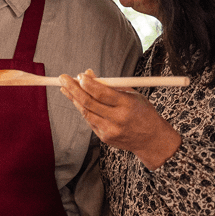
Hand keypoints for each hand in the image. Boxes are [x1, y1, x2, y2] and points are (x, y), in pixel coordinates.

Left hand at [59, 69, 181, 169]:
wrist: (151, 140)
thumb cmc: (142, 112)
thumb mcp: (131, 95)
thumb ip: (110, 86)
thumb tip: (88, 75)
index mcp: (127, 105)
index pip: (101, 93)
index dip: (87, 83)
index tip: (78, 75)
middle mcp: (117, 119)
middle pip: (88, 103)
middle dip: (73, 89)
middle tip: (63, 79)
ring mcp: (109, 130)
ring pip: (86, 112)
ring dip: (74, 99)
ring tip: (65, 88)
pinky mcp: (104, 138)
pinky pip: (90, 120)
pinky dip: (84, 109)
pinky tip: (78, 101)